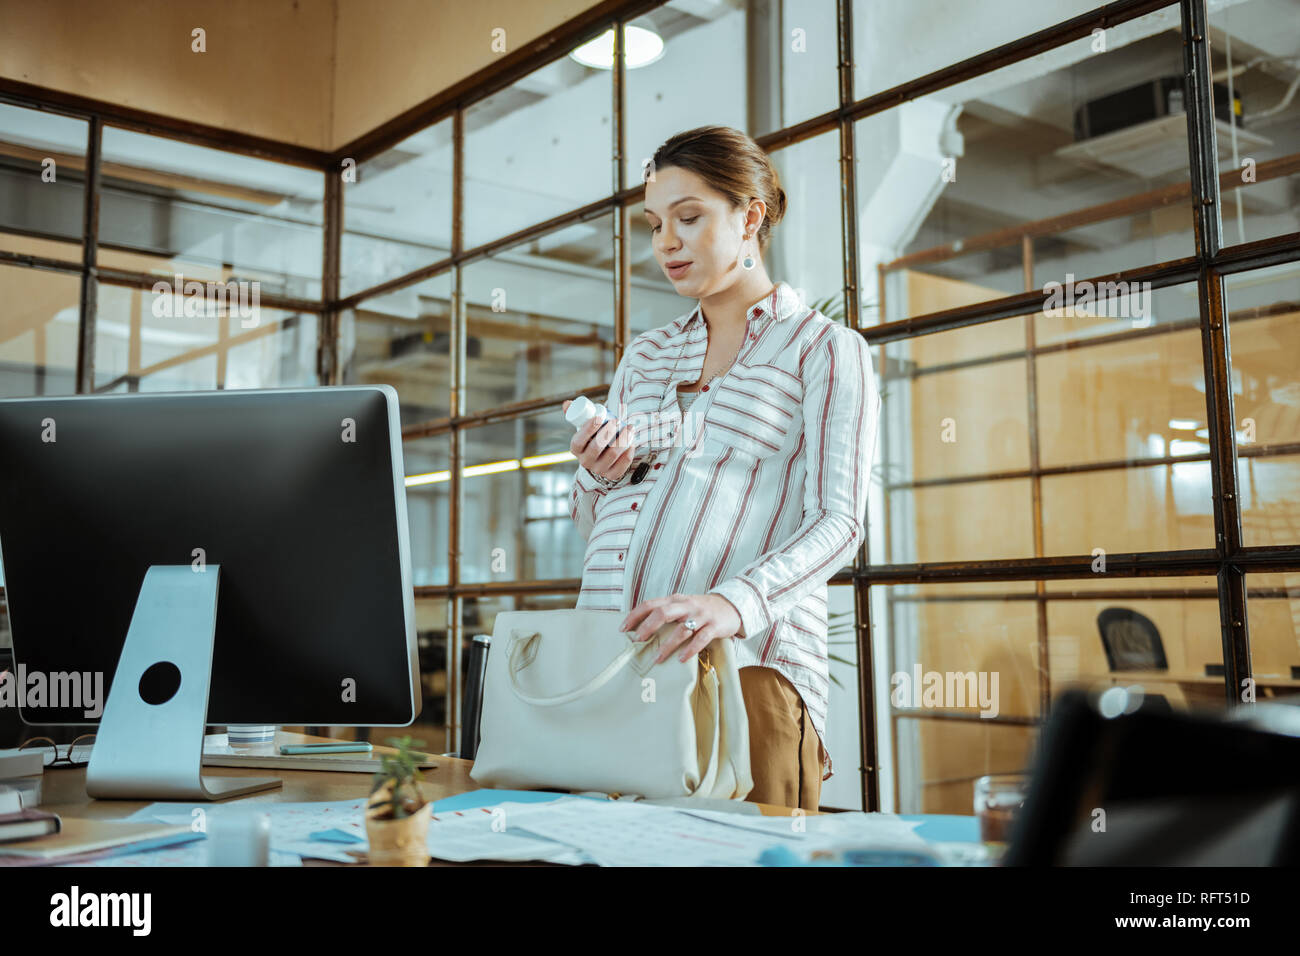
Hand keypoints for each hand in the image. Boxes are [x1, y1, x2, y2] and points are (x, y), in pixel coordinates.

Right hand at [565, 399, 636, 481]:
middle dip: (608, 432)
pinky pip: (621, 466)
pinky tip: (631, 443)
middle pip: (596, 448)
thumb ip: (576, 414)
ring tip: (629, 428)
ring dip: (622, 440)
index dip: (588, 429)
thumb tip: (567, 404)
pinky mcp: (612, 475)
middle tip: (616, 421)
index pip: (578, 441)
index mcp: (576, 449)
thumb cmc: (594, 436)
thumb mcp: (584, 427)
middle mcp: (585, 461)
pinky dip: (628, 454)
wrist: (604, 456)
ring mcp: (599, 469)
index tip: (599, 416)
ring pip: (611, 455)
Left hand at [621, 593, 744, 663]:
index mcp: (676, 600)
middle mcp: (687, 606)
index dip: (635, 615)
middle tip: (638, 640)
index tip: (623, 629)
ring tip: (657, 658)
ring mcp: (701, 616)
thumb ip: (666, 612)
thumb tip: (640, 628)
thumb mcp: (683, 605)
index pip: (651, 604)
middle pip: (663, 613)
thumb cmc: (701, 609)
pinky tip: (682, 659)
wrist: (732, 605)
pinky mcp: (714, 627)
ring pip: (681, 630)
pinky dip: (690, 650)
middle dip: (648, 627)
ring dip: (668, 645)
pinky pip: (700, 639)